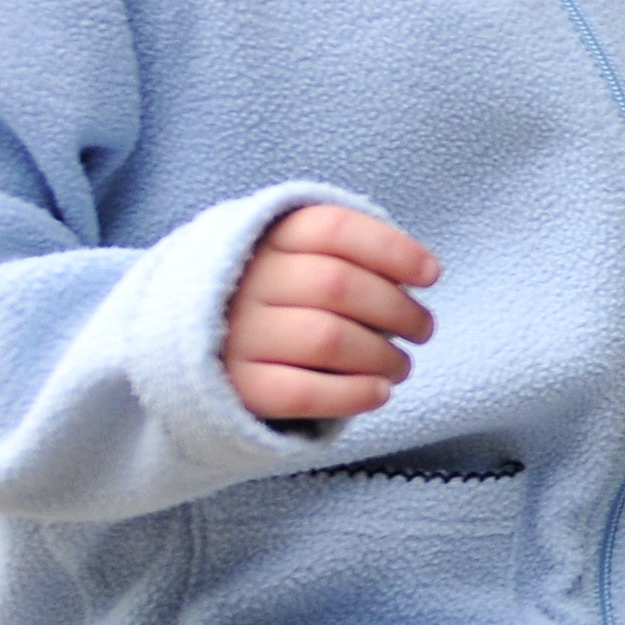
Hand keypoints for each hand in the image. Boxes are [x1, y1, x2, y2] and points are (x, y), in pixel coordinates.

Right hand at [224, 204, 440, 423]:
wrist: (193, 350)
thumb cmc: (277, 301)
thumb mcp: (298, 261)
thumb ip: (348, 257)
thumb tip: (422, 272)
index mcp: (268, 240)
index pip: (334, 230)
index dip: (392, 249)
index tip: (431, 275)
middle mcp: (247, 283)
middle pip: (338, 285)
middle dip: (398, 309)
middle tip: (423, 329)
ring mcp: (237, 335)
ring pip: (326, 339)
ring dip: (382, 356)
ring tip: (400, 366)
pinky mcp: (236, 387)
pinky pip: (301, 393)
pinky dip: (351, 394)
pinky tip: (379, 393)